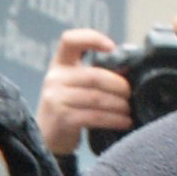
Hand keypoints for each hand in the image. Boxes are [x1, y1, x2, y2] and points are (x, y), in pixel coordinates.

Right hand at [37, 29, 131, 159]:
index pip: (70, 40)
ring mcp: (56, 98)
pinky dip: (114, 120)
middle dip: (118, 85)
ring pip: (97, 98)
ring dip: (119, 105)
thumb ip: (93, 75)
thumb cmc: (68, 107)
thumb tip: (127, 70)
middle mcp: (55, 78)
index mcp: (59, 64)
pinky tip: (124, 122)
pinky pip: (94, 117)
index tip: (111, 47)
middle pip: (94, 76)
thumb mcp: (73, 85)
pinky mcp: (62, 118)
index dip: (91, 38)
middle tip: (130, 93)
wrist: (46, 137)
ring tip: (129, 109)